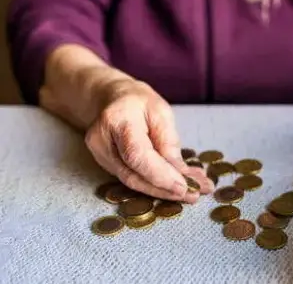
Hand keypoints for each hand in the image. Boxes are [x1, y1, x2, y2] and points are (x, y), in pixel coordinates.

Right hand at [85, 79, 213, 201]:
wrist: (112, 99)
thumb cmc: (139, 102)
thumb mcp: (161, 112)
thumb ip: (169, 141)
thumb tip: (180, 172)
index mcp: (117, 120)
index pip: (137, 155)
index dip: (161, 176)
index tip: (184, 187)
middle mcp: (101, 140)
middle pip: (133, 175)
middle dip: (165, 189)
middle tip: (193, 194)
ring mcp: (99, 154)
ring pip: (132, 181)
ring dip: (162, 191)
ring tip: (190, 192)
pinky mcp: (104, 164)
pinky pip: (131, 178)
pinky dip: (154, 185)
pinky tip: (174, 186)